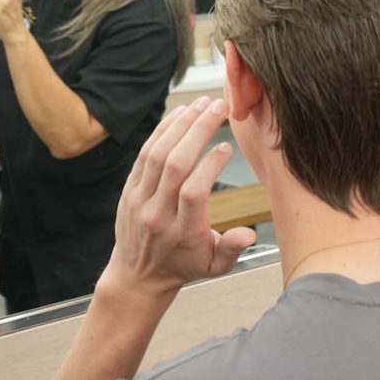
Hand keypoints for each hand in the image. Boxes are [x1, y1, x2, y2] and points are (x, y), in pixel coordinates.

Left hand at [101, 97, 256, 297]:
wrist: (138, 276)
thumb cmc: (184, 266)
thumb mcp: (216, 267)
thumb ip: (233, 249)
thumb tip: (249, 234)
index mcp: (182, 231)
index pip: (193, 192)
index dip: (211, 165)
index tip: (228, 146)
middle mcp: (158, 213)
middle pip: (175, 164)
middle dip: (198, 130)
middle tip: (220, 106)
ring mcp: (140, 199)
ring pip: (158, 154)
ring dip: (181, 123)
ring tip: (202, 103)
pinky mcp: (129, 189)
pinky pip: (144, 154)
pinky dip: (162, 130)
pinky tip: (180, 113)